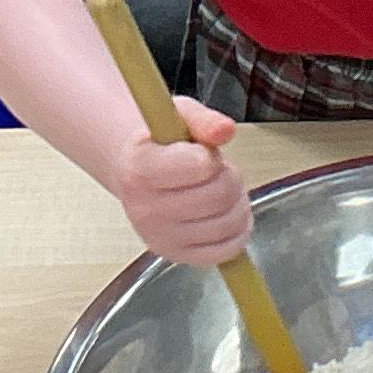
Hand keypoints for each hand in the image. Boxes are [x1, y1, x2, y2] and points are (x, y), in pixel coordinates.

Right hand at [114, 101, 250, 266]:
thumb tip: (224, 130)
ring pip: (228, 223)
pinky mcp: (176, 256)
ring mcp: (159, 238)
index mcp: (140, 169)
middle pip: (219, 196)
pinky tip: (225, 214)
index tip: (202, 153)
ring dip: (236, 203)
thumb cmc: (161, 143)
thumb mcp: (179, 116)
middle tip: (217, 171)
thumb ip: (203, 120)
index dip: (211, 157)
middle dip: (229, 177)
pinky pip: (226, 251)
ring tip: (218, 190)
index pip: (199, 166)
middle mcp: (145, 209)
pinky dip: (237, 232)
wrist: (135, 172)